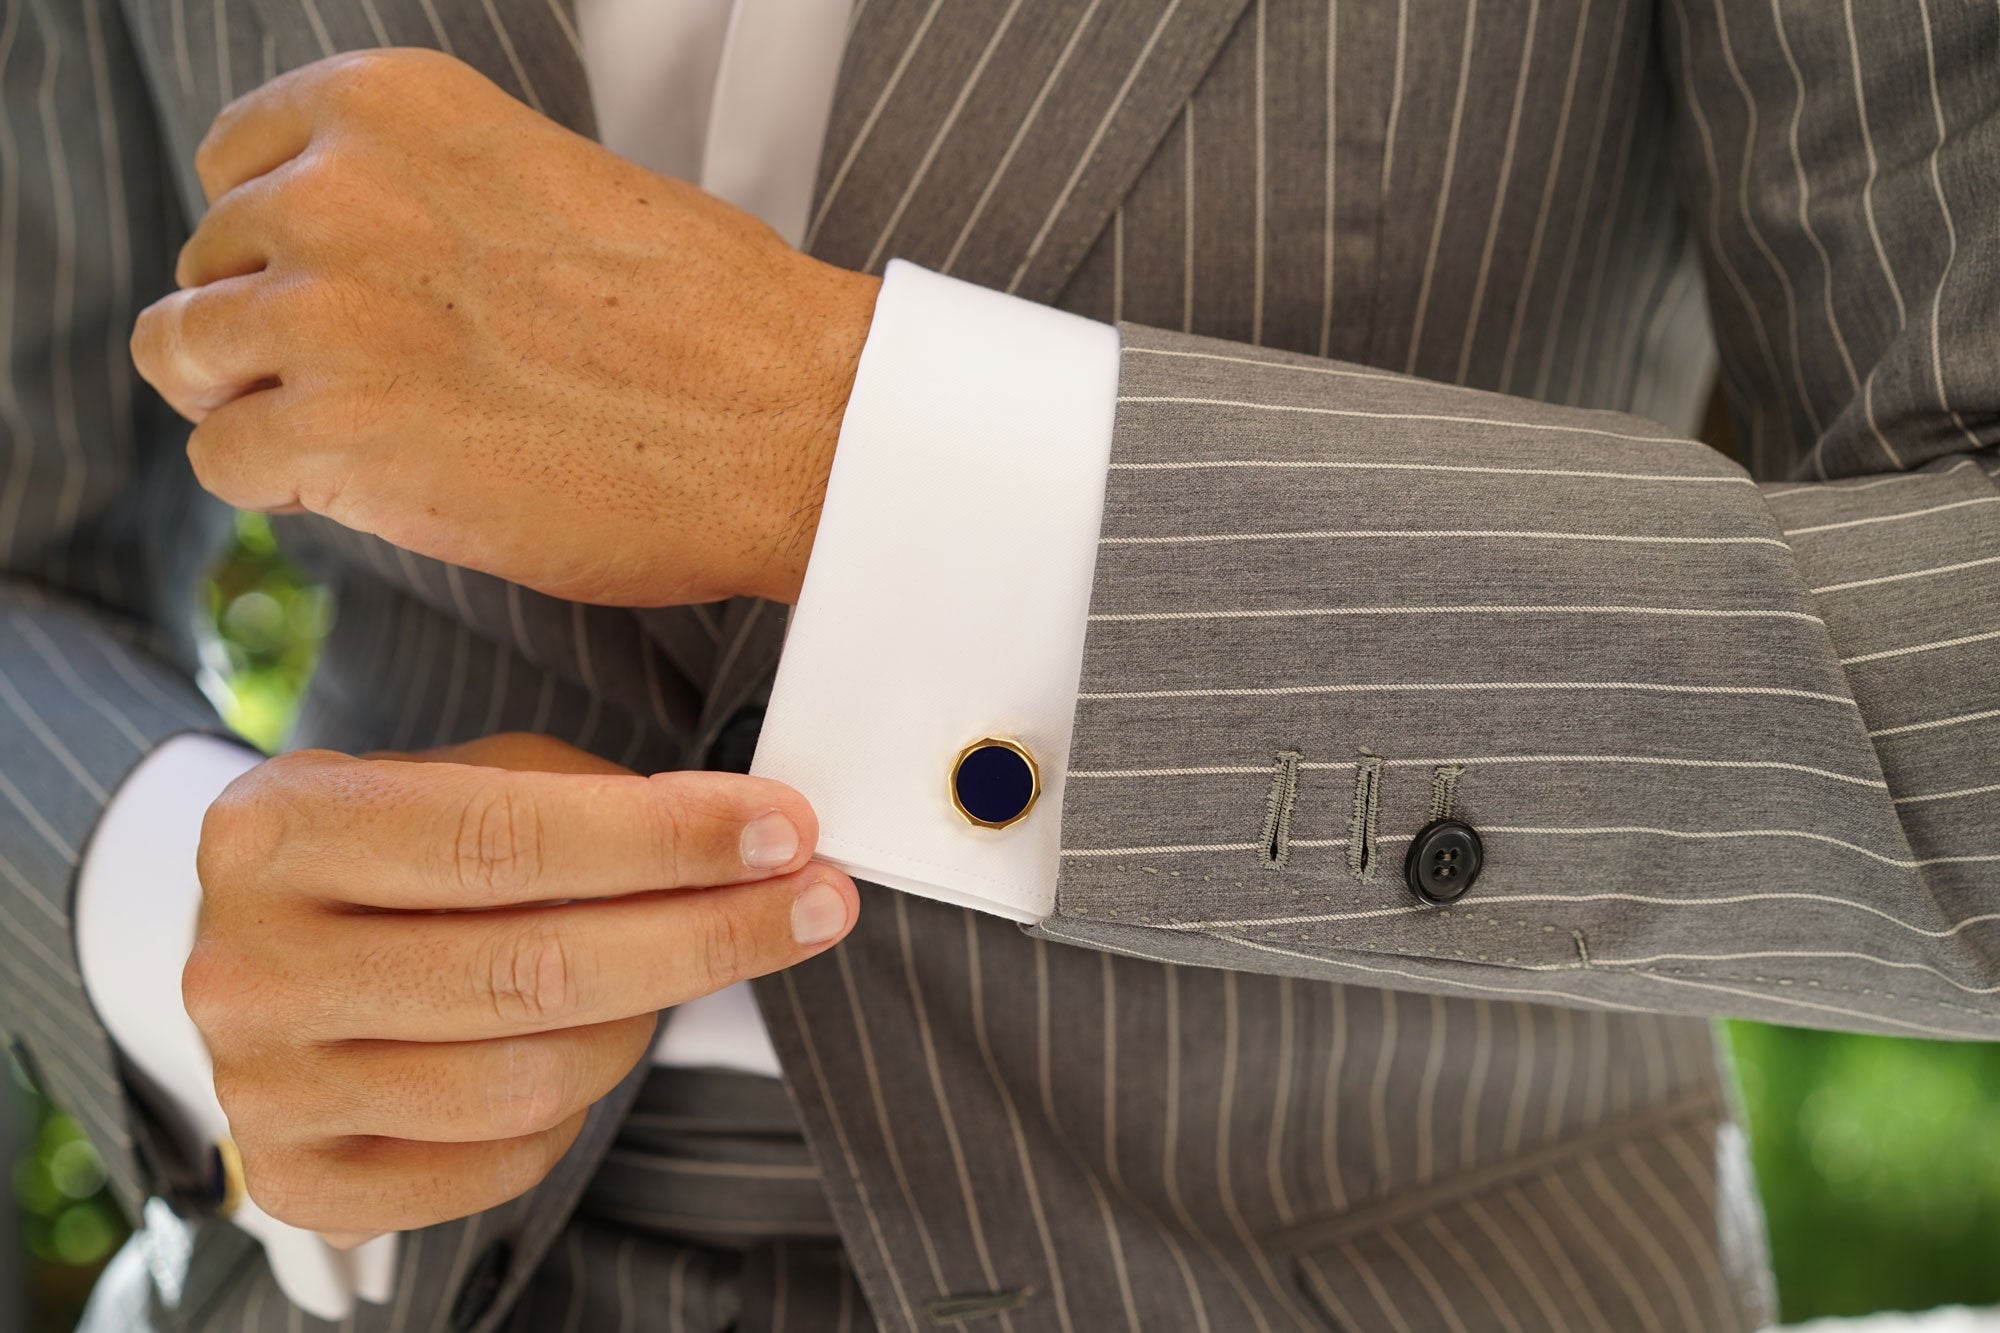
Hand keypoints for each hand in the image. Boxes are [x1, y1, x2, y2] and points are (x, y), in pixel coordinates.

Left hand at [131, 49, 880, 606]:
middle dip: (275, 332)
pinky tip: (385, 486)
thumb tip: (354, 266)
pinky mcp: (334, 435)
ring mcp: (326, 311)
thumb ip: (428, 199)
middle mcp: (336, 188)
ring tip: (377, 438)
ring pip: (184, 357)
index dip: (281, 245)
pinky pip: (222, 463)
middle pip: (208, 265)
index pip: (233, 162)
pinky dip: (285, 488)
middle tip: (387, 386)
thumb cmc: (710, 319)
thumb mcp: (550, 182)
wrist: (793, 419)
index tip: (351, 297)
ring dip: (262, 406)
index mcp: (393, 106)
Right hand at [183, 732, 856, 1238]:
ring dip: (645, 1021)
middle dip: (707, 934)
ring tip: (680, 965)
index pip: (505, 839)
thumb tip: (747, 838)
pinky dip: (578, 1107)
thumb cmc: (396, 845)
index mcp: (280, 829)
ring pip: (530, 1080)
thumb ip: (587, 796)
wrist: (269, 946)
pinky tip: (592, 1041)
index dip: (666, 840)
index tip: (787, 832)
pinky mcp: (300, 1181)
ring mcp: (264, 1087)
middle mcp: (250, 965)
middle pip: (533, 971)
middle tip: (815, 902)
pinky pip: (501, 1162)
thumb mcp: (464, 775)